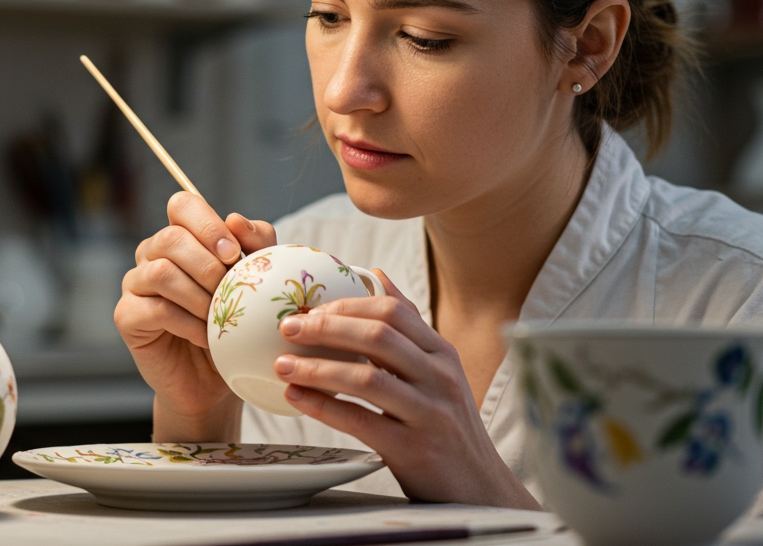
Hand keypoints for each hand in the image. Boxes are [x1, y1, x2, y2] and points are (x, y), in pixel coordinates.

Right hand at [115, 191, 276, 441]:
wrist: (216, 381)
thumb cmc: (235, 327)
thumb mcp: (257, 282)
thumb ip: (257, 244)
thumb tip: (236, 219)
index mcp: (181, 238)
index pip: (183, 204)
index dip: (208, 224)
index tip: (233, 253)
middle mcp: (151, 255)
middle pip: (172, 237)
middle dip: (209, 266)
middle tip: (230, 290)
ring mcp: (135, 285)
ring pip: (162, 271)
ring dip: (200, 297)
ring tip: (219, 318)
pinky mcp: (127, 317)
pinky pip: (156, 309)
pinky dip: (189, 324)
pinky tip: (206, 338)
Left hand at [272, 271, 540, 508]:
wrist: (480, 488)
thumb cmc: (447, 426)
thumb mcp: (438, 372)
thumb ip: (408, 329)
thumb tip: (376, 275)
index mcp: (442, 353)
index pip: (393, 311)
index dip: (347, 305)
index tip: (311, 308)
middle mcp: (439, 378)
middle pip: (378, 336)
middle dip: (326, 327)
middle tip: (288, 327)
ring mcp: (429, 413)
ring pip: (366, 378)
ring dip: (317, 368)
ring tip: (282, 364)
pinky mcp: (413, 449)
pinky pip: (360, 421)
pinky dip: (323, 406)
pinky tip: (296, 398)